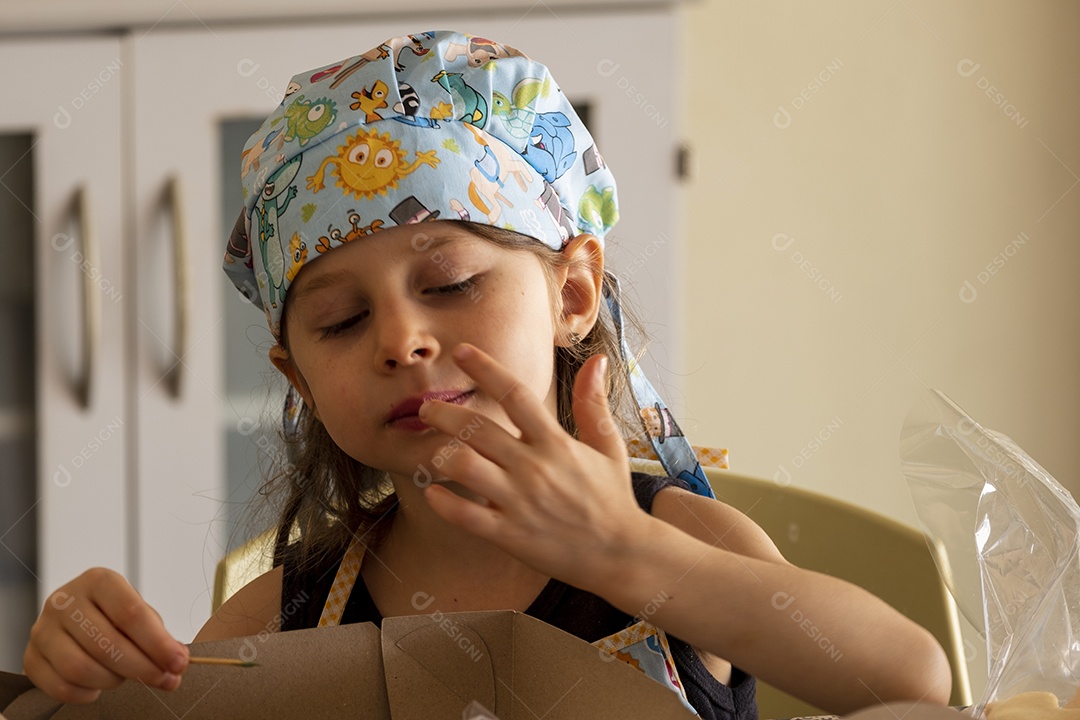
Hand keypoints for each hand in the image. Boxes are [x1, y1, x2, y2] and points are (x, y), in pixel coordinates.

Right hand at [24, 568, 188, 702]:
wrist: (74, 617)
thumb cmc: (113, 614)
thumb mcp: (138, 611)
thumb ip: (158, 634)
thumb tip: (176, 661)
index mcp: (97, 581)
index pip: (131, 613)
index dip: (158, 643)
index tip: (179, 662)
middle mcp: (65, 601)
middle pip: (106, 644)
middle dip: (142, 668)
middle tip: (165, 679)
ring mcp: (43, 629)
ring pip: (80, 668)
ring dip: (113, 680)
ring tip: (127, 676)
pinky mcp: (31, 657)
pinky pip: (60, 686)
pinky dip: (87, 693)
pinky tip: (100, 686)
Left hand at [417, 343, 653, 592]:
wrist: (621, 555)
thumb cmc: (612, 498)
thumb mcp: (609, 447)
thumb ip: (594, 404)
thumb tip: (597, 360)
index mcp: (556, 443)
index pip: (515, 394)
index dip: (486, 368)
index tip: (462, 351)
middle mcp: (534, 467)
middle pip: (478, 428)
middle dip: (444, 413)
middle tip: (427, 408)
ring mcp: (520, 502)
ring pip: (465, 467)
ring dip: (439, 455)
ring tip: (430, 451)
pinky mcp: (510, 535)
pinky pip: (466, 516)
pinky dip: (444, 503)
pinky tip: (432, 493)